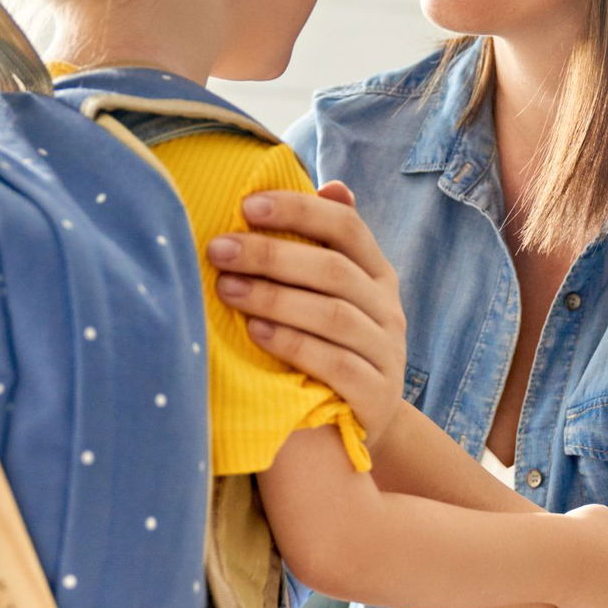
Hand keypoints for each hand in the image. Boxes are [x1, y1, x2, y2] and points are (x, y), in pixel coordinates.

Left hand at [207, 181, 409, 449]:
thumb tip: (332, 186)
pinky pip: (337, 365)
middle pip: (333, 270)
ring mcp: (387, 353)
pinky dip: (294, 346)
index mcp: (377, 273)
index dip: (299, 211)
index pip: (346, 227)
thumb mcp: (334, 295)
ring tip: (227, 289)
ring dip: (275, 298)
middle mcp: (388, 309)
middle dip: (271, 255)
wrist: (360, 422)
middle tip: (219, 249)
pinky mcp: (376, 396)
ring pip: (333, 316)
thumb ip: (326, 248)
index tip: (247, 206)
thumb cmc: (332, 345)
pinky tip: (257, 334)